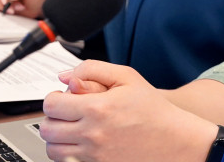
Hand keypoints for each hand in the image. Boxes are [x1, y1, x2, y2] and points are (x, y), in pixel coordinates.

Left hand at [40, 61, 214, 161]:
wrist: (175, 141)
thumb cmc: (153, 110)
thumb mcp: (126, 77)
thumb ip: (92, 70)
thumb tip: (64, 77)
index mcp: (97, 108)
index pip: (51, 104)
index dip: (53, 98)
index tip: (62, 98)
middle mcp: (93, 134)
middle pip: (47, 129)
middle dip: (52, 118)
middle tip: (65, 114)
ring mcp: (95, 155)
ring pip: (53, 150)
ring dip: (57, 138)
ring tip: (71, 129)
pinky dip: (69, 153)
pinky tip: (81, 143)